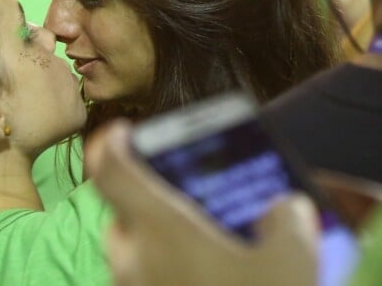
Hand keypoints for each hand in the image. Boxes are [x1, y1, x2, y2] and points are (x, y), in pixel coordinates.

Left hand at [87, 120, 318, 285]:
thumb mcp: (291, 265)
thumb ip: (288, 223)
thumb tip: (284, 208)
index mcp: (158, 228)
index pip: (110, 168)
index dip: (110, 142)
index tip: (122, 130)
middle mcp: (132, 256)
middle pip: (122, 210)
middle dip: (145, 201)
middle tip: (178, 200)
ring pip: (130, 248)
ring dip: (153, 240)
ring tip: (193, 245)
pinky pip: (139, 280)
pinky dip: (157, 271)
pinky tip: (194, 279)